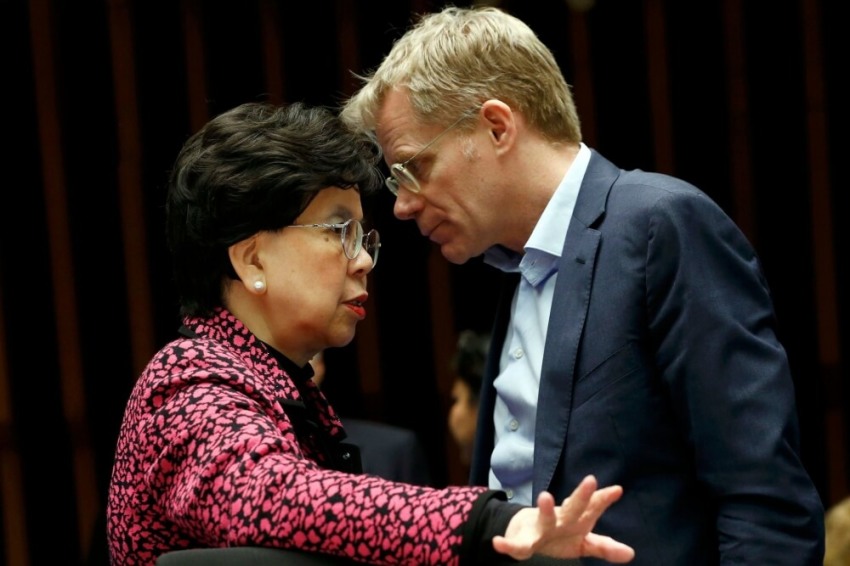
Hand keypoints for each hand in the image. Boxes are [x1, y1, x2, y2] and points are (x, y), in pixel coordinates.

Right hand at [492, 475, 634, 562]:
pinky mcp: (523, 541)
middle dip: (581, 496)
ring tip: (545, 496)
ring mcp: (541, 527)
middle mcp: (560, 519)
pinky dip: (506, 544)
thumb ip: (605, 547)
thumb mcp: (584, 542)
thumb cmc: (561, 534)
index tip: (617, 490)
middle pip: (573, 507)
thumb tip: (631, 553)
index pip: (592, 508)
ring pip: (545, 518)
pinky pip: (515, 545)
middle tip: (591, 480)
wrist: (526, 532)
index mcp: (576, 519)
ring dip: (546, 508)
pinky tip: (498, 543)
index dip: (602, 499)